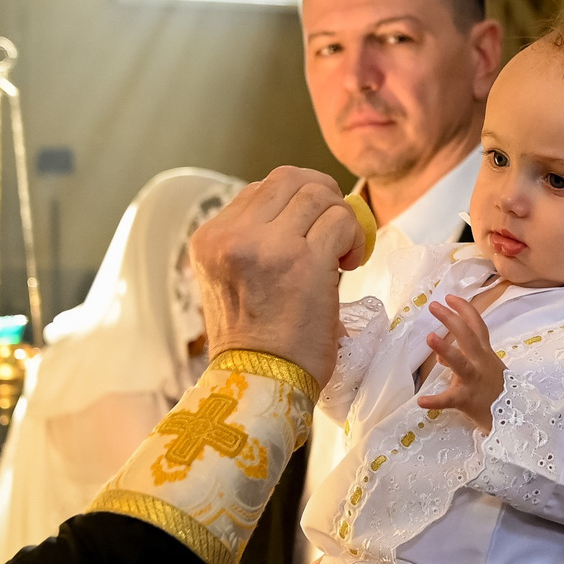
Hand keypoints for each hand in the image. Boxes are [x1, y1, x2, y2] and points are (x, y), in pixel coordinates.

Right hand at [190, 168, 364, 381]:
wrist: (259, 385)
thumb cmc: (254, 343)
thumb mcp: (232, 282)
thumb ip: (254, 243)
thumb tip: (306, 212)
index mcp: (209, 239)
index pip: (259, 190)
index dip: (294, 203)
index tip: (309, 230)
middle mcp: (232, 236)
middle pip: (289, 179)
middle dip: (322, 195)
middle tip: (335, 227)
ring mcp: (267, 246)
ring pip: (318, 194)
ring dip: (340, 218)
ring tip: (342, 254)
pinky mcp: (304, 261)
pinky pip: (341, 221)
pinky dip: (354, 236)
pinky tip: (350, 264)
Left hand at [416, 297, 501, 432]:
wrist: (514, 416)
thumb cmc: (494, 389)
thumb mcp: (481, 368)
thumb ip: (461, 357)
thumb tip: (439, 355)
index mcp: (484, 352)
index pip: (476, 325)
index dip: (464, 309)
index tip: (450, 297)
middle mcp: (480, 362)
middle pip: (468, 336)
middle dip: (451, 319)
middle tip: (434, 306)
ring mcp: (473, 380)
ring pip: (460, 363)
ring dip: (445, 349)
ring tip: (430, 337)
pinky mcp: (467, 400)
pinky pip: (450, 400)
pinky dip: (435, 401)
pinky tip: (421, 401)